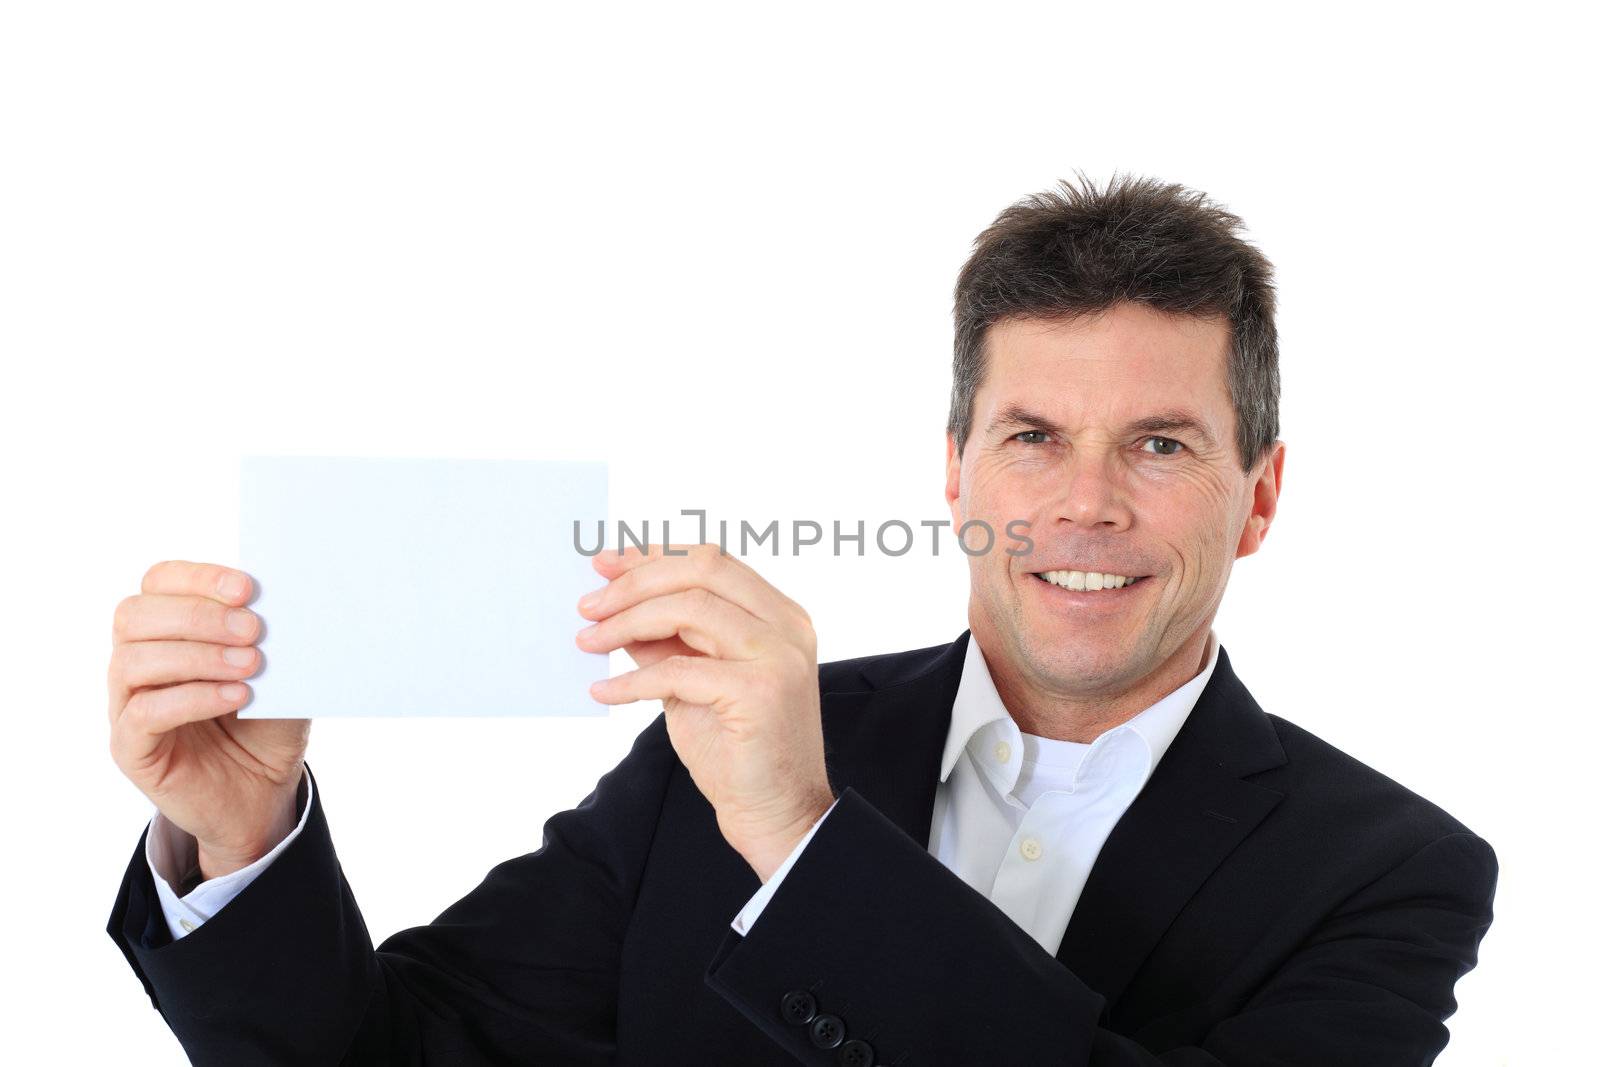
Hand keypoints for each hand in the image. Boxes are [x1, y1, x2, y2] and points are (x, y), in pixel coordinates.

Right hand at [107, 560, 309, 878]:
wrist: (264, 793)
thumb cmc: (267, 724)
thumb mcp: (281, 674)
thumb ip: (274, 639)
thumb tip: (287, 601)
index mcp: (168, 630)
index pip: (159, 582)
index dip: (199, 577)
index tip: (248, 589)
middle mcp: (138, 662)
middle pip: (134, 615)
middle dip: (198, 615)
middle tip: (254, 630)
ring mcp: (127, 705)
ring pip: (133, 660)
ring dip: (197, 656)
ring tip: (251, 667)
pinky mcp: (130, 748)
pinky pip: (142, 713)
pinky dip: (192, 698)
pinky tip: (236, 697)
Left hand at [576, 544, 833, 881]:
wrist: (777, 813)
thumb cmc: (738, 749)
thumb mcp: (693, 681)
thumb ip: (666, 640)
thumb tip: (615, 605)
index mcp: (778, 614)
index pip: (711, 560)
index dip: (652, 556)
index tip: (604, 563)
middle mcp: (786, 626)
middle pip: (701, 569)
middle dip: (635, 581)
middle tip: (588, 605)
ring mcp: (777, 655)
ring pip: (689, 608)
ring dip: (627, 622)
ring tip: (589, 642)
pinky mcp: (758, 692)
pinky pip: (678, 669)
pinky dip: (632, 679)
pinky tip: (604, 692)